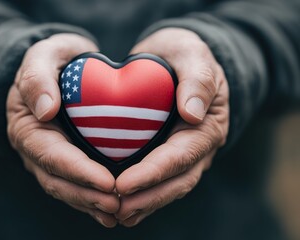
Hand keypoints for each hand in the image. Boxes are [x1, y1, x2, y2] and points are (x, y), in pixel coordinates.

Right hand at [6, 33, 118, 227]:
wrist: (59, 66)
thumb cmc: (54, 59)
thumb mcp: (43, 55)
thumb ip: (39, 77)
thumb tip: (45, 111)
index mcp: (27, 126)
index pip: (52, 156)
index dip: (79, 172)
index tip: (107, 182)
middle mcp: (35, 148)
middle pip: (58, 180)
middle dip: (87, 195)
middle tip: (117, 205)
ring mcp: (48, 157)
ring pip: (66, 188)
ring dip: (90, 203)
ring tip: (117, 213)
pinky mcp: (63, 159)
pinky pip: (75, 183)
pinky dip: (91, 198)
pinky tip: (110, 208)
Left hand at [115, 28, 228, 226]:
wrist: (178, 60)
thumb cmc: (183, 54)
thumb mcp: (192, 54)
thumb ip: (198, 78)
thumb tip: (193, 113)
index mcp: (207, 125)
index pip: (180, 156)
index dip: (153, 173)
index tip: (123, 185)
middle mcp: (199, 146)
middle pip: (177, 180)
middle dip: (147, 197)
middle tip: (117, 209)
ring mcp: (186, 153)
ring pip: (169, 186)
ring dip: (144, 203)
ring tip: (116, 214)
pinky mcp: (170, 153)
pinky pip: (159, 179)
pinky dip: (143, 194)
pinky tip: (121, 204)